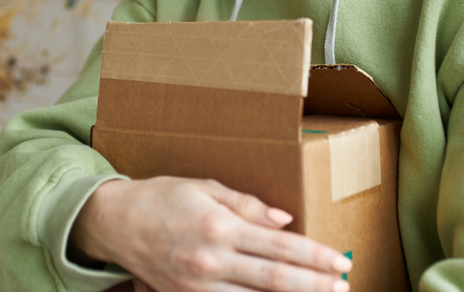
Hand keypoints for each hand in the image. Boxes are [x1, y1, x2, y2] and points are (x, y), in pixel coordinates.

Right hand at [71, 176, 351, 291]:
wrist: (114, 223)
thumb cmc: (162, 196)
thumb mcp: (205, 186)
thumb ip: (247, 204)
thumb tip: (284, 219)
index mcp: (221, 227)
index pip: (280, 247)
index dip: (314, 256)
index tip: (340, 261)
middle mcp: (213, 261)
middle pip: (275, 279)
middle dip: (314, 284)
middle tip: (343, 286)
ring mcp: (199, 286)